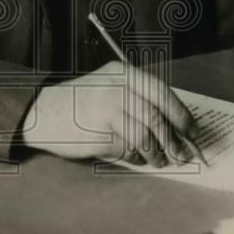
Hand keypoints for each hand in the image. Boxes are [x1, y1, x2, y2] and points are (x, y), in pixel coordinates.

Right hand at [21, 61, 198, 166]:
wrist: (41, 113)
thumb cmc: (79, 102)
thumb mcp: (108, 87)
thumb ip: (136, 98)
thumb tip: (173, 125)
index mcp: (121, 72)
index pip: (161, 92)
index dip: (181, 114)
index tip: (192, 130)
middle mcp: (116, 87)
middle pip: (157, 116)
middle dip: (174, 139)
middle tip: (182, 153)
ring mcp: (107, 110)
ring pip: (146, 136)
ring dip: (158, 153)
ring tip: (159, 160)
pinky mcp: (99, 133)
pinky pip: (129, 149)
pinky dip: (138, 158)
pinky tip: (138, 159)